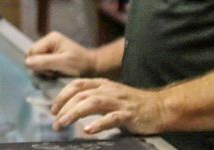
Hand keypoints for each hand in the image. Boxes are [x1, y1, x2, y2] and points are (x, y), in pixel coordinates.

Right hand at [25, 31, 96, 76]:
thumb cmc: (80, 64)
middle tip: (52, 73)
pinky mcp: (51, 56)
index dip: (37, 63)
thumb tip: (26, 62)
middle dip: (39, 67)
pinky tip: (55, 73)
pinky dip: (46, 71)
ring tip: (55, 73)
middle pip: (32, 56)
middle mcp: (48, 41)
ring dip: (43, 70)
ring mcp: (49, 48)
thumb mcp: (64, 63)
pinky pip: (41, 64)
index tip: (49, 71)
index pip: (32, 52)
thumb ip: (45, 62)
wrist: (93, 68)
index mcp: (51, 39)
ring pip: (35, 61)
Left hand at [50, 78, 168, 135]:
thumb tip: (71, 107)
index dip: (62, 95)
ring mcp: (119, 102)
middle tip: (55, 122)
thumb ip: (93, 98)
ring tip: (63, 123)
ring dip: (75, 113)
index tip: (53, 109)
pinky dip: (98, 124)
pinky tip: (88, 130)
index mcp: (103, 84)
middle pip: (81, 94)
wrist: (161, 107)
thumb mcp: (111, 95)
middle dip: (64, 107)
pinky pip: (112, 118)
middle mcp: (108, 90)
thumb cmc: (133, 103)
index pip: (77, 84)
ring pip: (92, 103)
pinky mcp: (129, 114)